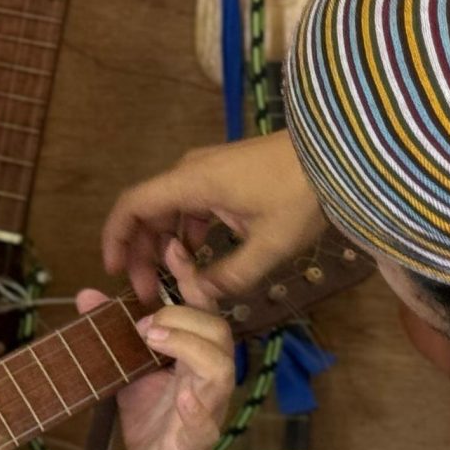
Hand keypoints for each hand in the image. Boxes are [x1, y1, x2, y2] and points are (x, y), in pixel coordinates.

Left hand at [76, 240, 234, 449]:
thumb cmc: (151, 425)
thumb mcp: (123, 373)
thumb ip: (111, 336)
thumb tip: (87, 295)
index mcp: (194, 356)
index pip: (201, 309)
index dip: (191, 277)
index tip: (172, 247)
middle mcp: (208, 377)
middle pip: (218, 330)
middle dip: (183, 314)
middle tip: (145, 321)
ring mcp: (208, 407)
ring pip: (219, 365)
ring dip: (186, 344)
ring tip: (152, 338)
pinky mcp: (198, 438)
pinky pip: (206, 412)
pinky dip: (193, 397)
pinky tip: (175, 387)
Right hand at [100, 131, 328, 305]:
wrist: (336, 153)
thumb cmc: (300, 195)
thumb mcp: (269, 245)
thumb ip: (230, 276)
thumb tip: (199, 296)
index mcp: (192, 183)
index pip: (133, 206)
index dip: (116, 238)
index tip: (114, 271)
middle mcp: (190, 172)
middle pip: (148, 212)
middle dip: (142, 253)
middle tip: (148, 291)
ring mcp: (207, 171)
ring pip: (170, 211)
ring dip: (165, 245)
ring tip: (172, 280)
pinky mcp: (224, 176)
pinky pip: (191, 206)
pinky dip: (187, 233)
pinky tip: (200, 258)